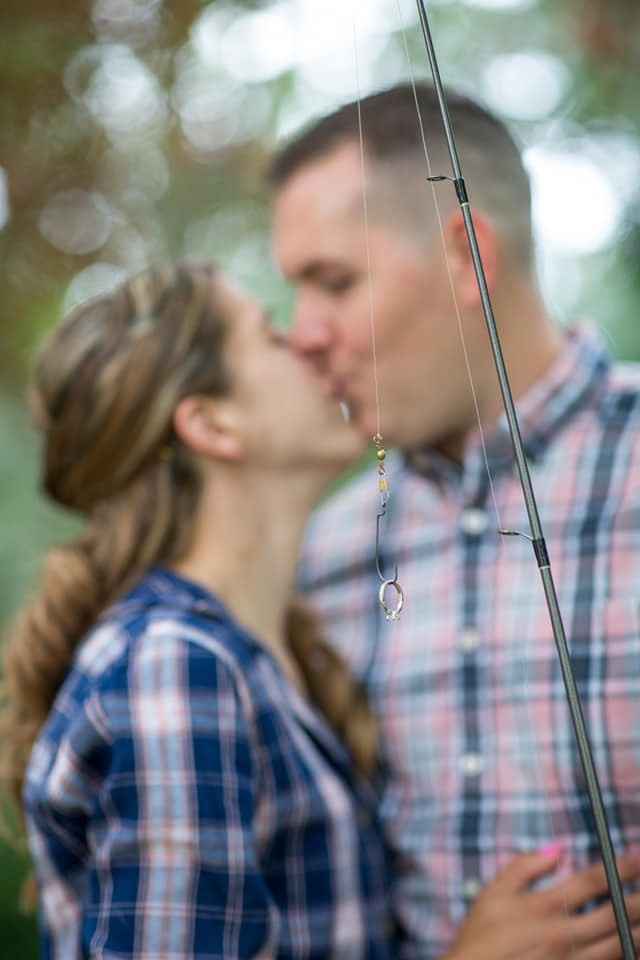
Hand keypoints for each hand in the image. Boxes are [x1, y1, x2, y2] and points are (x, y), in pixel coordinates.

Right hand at [442, 848, 639, 959]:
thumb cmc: (480, 937)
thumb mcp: (493, 893)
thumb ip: (524, 866)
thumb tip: (556, 849)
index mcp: (545, 906)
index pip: (592, 881)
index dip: (620, 867)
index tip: (636, 858)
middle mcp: (565, 934)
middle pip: (615, 913)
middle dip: (637, 899)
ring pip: (619, 944)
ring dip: (637, 928)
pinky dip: (623, 952)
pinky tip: (630, 944)